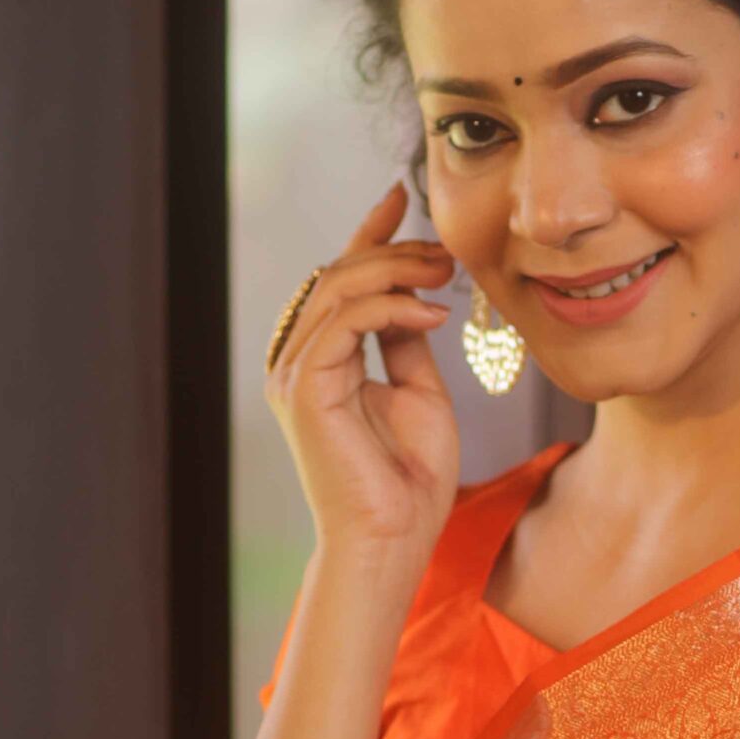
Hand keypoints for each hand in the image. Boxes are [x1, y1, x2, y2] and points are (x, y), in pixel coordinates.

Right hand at [265, 178, 461, 557]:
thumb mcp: (420, 394)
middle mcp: (297, 360)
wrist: (392, 541)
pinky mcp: (304, 386)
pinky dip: (390, 306)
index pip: (340, 281)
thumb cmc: (408, 483)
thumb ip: (407, 344)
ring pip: (337, 288)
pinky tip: (432, 314)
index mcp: (319, 360)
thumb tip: (416, 300)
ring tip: (445, 272)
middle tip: (446, 250)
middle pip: (336, 274)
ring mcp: (294, 372)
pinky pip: (344, 320)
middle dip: (392, 250)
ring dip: (395, 270)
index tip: (403, 197)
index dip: (369, 234)